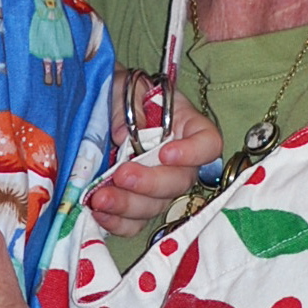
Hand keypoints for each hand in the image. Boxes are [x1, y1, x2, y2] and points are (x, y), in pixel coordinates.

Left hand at [88, 80, 221, 236]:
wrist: (99, 108)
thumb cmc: (121, 93)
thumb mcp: (123, 84)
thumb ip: (127, 102)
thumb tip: (124, 136)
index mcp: (186, 127)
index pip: (209, 143)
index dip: (193, 152)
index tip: (166, 153)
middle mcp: (179, 161)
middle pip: (180, 182)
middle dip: (150, 183)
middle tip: (121, 175)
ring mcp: (158, 186)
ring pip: (156, 206)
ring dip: (128, 205)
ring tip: (99, 198)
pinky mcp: (136, 204)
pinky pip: (134, 223)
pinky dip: (117, 222)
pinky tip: (99, 212)